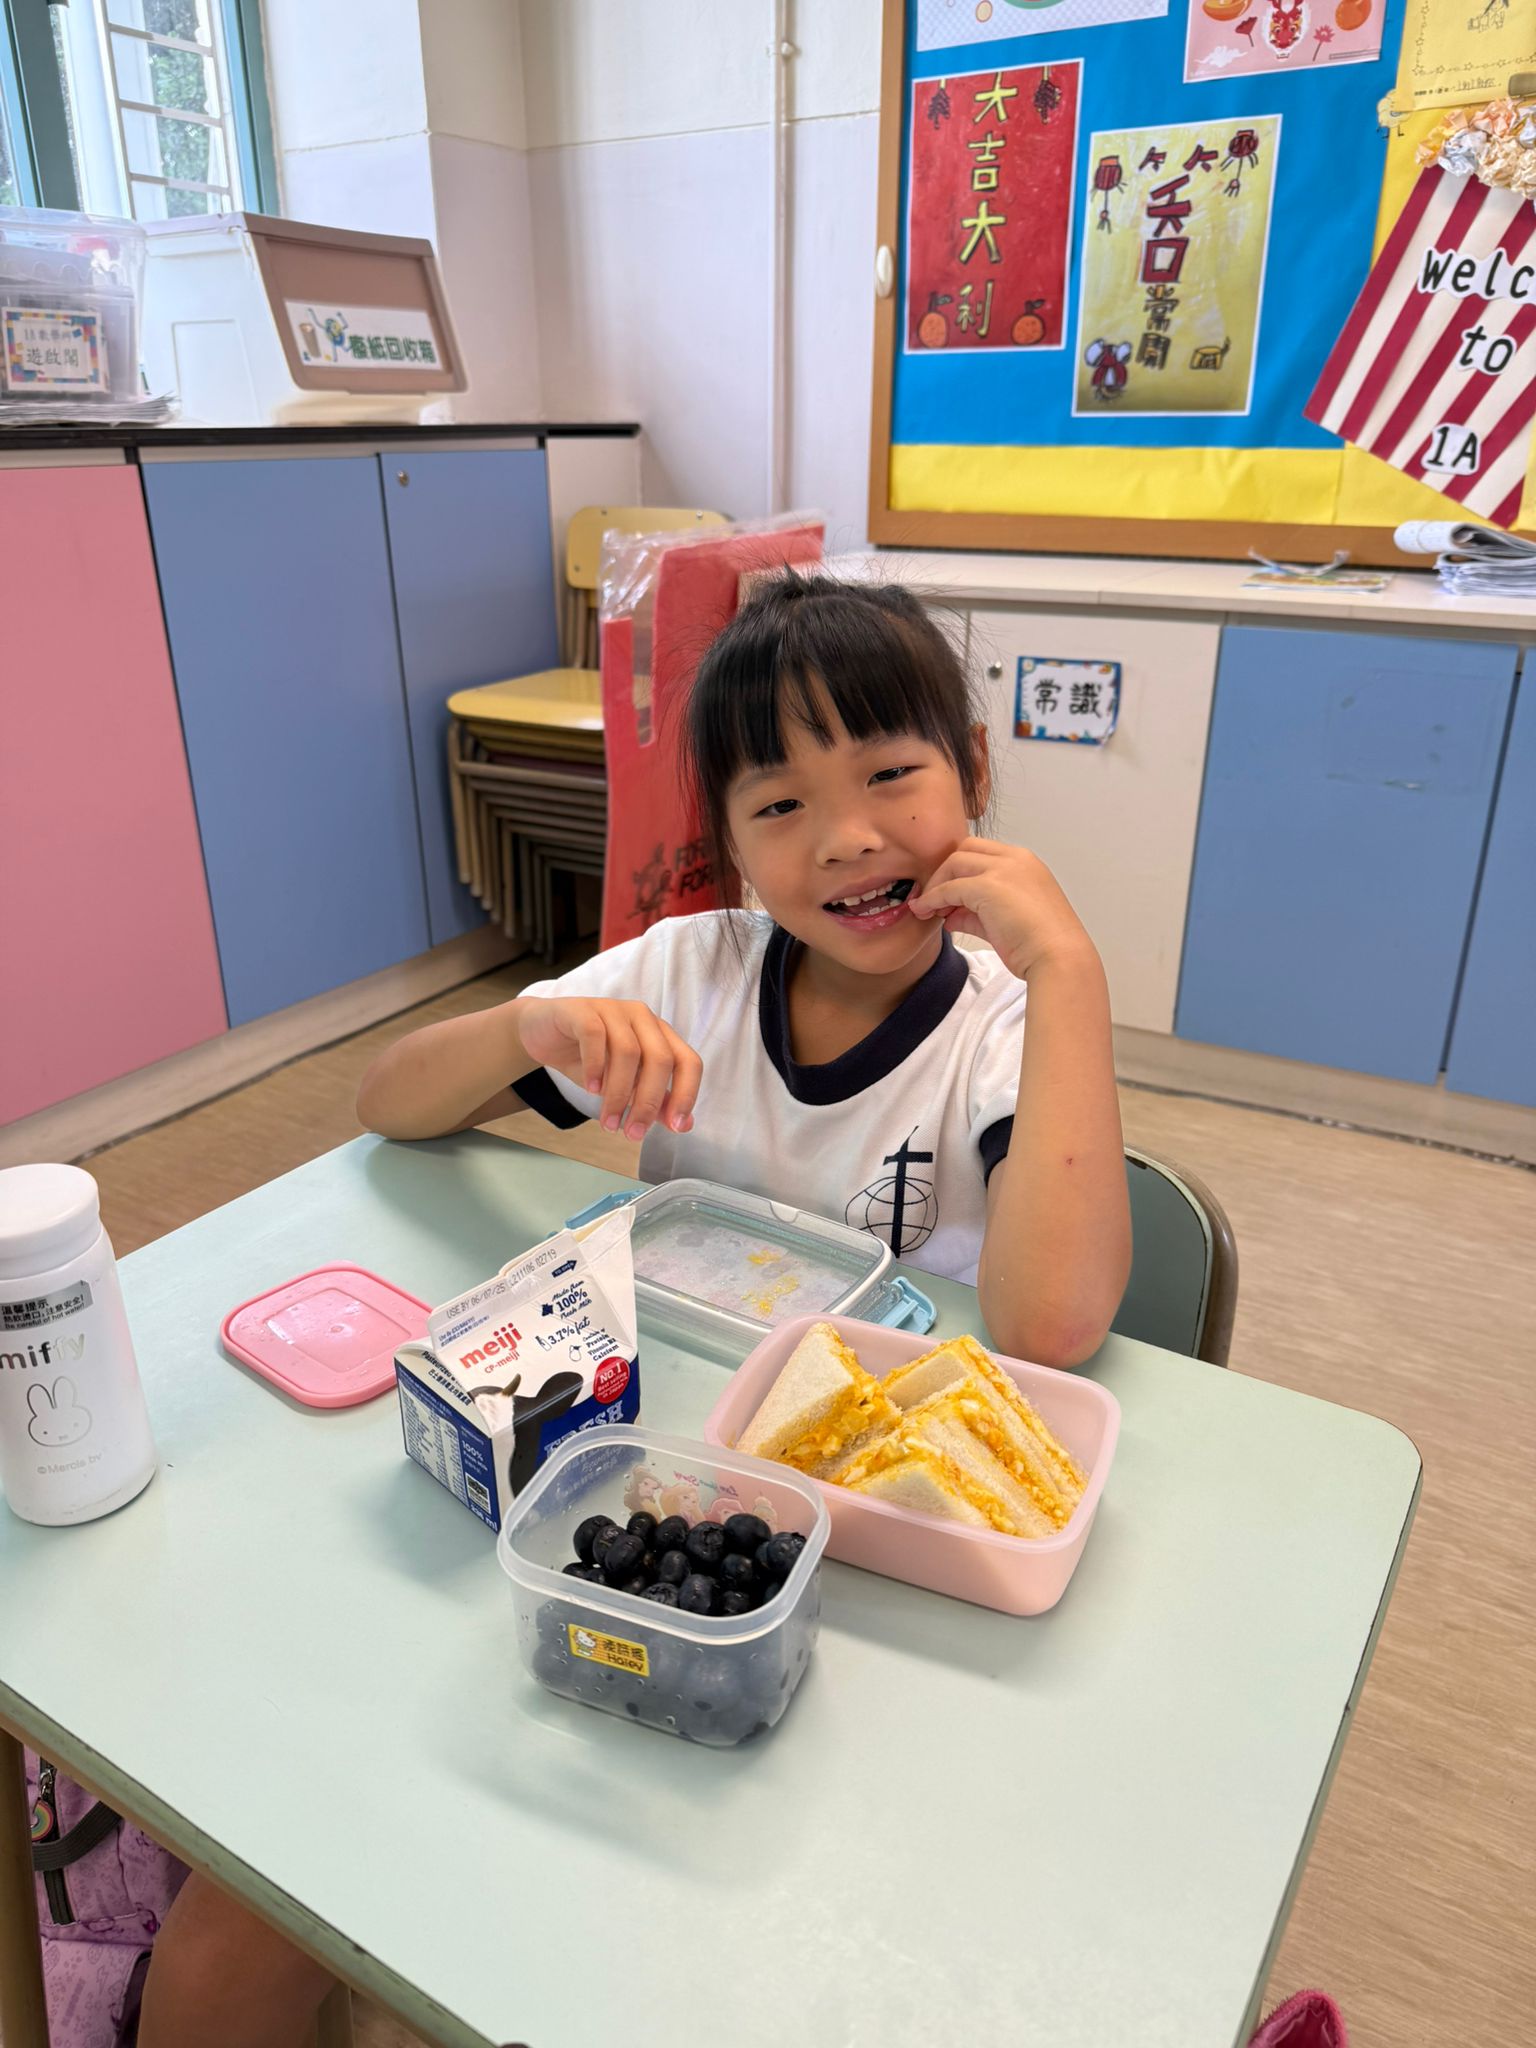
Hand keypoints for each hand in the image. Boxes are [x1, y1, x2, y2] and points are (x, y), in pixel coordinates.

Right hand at [517, 998, 702, 1139]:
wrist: (540, 1033)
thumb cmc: (589, 1059)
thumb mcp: (625, 1084)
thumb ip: (654, 1101)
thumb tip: (683, 1125)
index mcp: (659, 1033)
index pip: (688, 1061)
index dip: (686, 1094)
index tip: (675, 1127)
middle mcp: (642, 1017)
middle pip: (660, 1059)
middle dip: (648, 1102)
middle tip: (632, 1133)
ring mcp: (613, 1010)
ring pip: (628, 1052)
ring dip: (618, 1094)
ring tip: (609, 1121)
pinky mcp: (582, 1010)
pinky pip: (594, 1036)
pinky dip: (595, 1067)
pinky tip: (591, 1089)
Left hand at [908, 840, 1095, 981]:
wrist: (1059, 959)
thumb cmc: (1040, 947)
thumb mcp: (1004, 923)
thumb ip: (976, 914)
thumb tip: (949, 916)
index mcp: (1026, 863)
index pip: (982, 853)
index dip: (960, 870)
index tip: (947, 893)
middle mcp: (1015, 859)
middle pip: (965, 850)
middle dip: (944, 872)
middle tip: (933, 898)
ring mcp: (1003, 869)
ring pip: (954, 862)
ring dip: (936, 884)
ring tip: (926, 908)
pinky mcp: (989, 886)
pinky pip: (950, 887)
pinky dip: (933, 898)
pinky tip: (924, 912)